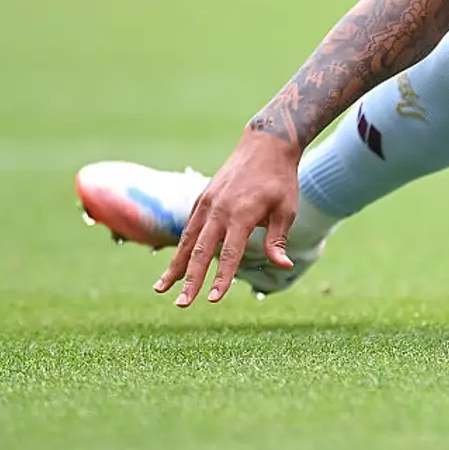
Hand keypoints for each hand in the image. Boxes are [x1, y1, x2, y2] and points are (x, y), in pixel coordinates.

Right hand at [154, 131, 299, 306]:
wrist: (265, 145)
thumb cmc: (280, 180)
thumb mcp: (287, 209)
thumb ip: (278, 239)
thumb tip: (283, 266)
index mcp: (242, 214)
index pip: (230, 253)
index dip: (222, 278)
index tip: (214, 299)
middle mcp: (219, 210)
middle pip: (201, 251)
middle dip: (190, 280)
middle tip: (182, 304)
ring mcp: (207, 203)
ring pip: (187, 240)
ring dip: (175, 266)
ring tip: (161, 289)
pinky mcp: (202, 199)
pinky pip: (189, 227)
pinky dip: (181, 247)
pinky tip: (175, 265)